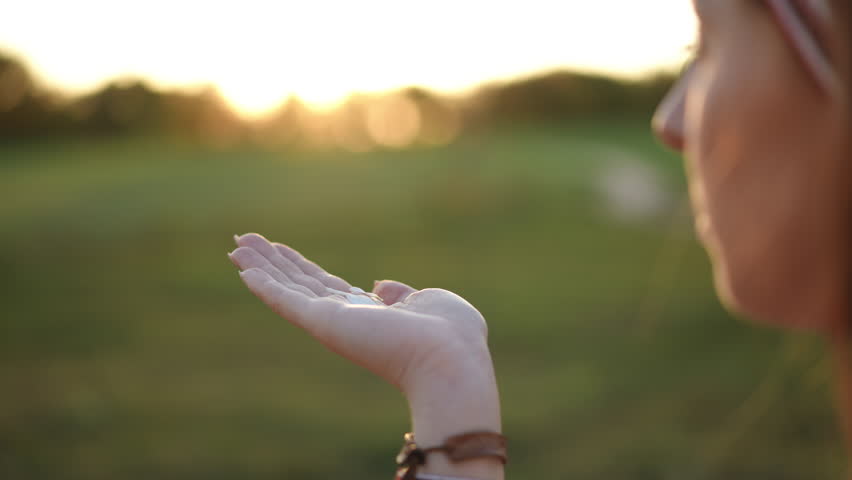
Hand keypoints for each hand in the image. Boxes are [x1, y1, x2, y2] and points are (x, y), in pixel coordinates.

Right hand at [229, 233, 503, 478]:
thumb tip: (380, 286)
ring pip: (287, 289)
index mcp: (371, 313)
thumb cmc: (451, 334)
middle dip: (271, 261)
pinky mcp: (325, 322)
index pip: (326, 285)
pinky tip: (244, 270)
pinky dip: (264, 285)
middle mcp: (346, 317)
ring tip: (236, 246)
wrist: (450, 358)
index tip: (278, 249)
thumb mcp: (430, 301)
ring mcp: (333, 321)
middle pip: (298, 283)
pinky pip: (286, 301)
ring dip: (260, 266)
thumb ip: (402, 293)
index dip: (300, 267)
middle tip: (243, 241)